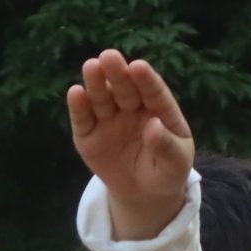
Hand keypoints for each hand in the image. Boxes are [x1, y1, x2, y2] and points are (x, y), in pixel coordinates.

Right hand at [69, 50, 194, 240]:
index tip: (138, 67)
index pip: (153, 92)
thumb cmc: (166, 172)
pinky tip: (75, 93)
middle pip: (124, 89)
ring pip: (102, 98)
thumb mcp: (175, 164)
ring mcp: (108, 119)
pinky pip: (83, 119)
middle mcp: (131, 108)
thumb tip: (153, 127)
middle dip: (117, 73)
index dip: (146, 80)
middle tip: (109, 56)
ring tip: (91, 67)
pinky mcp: (88, 134)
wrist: (144, 194)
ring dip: (96, 83)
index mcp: (158, 109)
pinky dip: (78, 107)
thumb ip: (167, 146)